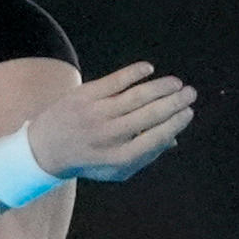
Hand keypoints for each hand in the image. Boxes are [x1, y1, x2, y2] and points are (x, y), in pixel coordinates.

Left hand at [25, 64, 196, 183]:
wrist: (47, 149)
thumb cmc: (90, 160)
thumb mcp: (117, 168)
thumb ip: (145, 156)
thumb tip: (174, 138)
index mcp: (120, 158)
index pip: (156, 138)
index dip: (175, 123)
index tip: (188, 112)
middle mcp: (109, 136)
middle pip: (150, 115)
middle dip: (175, 102)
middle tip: (191, 93)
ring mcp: (96, 113)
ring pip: (136, 95)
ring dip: (161, 86)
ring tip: (176, 82)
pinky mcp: (85, 95)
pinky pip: (116, 80)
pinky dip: (135, 72)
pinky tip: (149, 69)